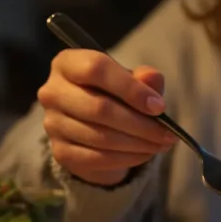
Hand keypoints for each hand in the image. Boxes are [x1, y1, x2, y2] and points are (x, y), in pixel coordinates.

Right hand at [38, 50, 176, 185]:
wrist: (97, 126)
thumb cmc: (117, 94)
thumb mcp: (133, 81)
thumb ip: (144, 78)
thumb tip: (151, 78)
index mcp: (68, 63)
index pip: (96, 69)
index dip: (130, 88)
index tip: (159, 106)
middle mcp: (52, 91)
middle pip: (98, 108)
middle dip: (140, 124)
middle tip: (168, 133)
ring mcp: (53, 123)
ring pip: (100, 137)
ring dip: (139, 144)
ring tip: (162, 144)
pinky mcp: (60, 151)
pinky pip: (98, 158)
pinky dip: (128, 158)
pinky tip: (146, 154)